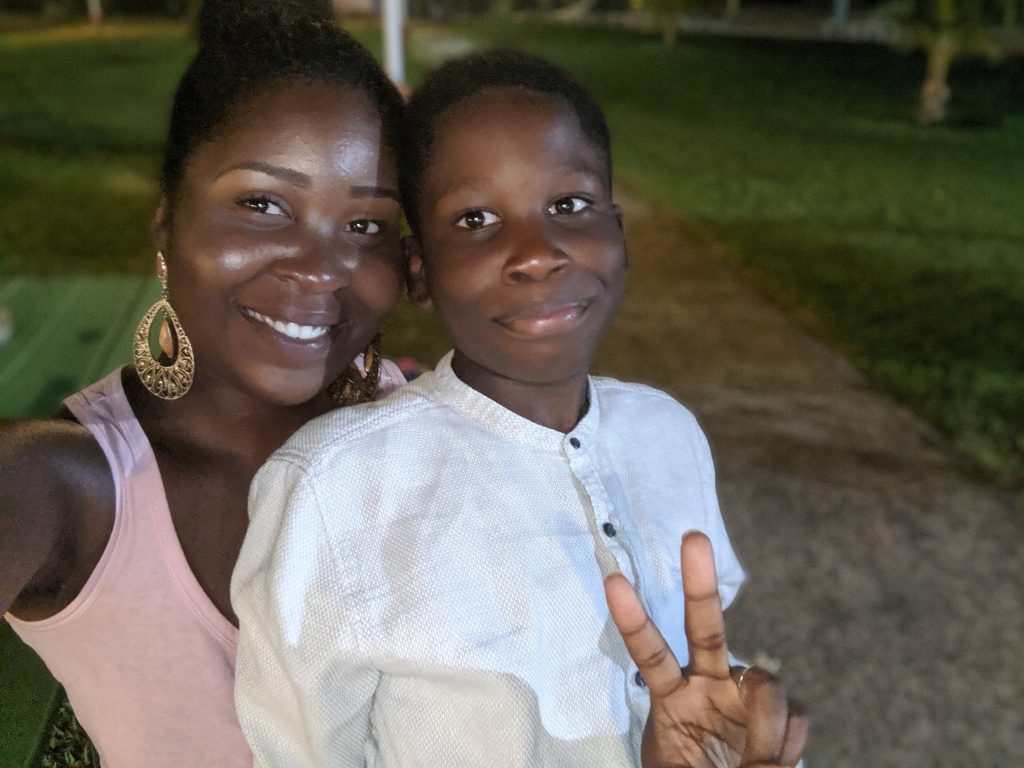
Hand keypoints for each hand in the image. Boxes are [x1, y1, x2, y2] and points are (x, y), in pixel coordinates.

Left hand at [604, 532, 807, 767]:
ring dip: (765, 727)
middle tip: (693, 537)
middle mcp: (709, 679)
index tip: (612, 579)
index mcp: (672, 693)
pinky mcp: (785, 712)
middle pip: (705, 627)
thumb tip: (755, 760)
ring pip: (765, 684)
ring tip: (758, 764)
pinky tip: (773, 764)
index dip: (633, 620)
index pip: (650, 652)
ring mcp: (747, 692)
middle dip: (700, 583)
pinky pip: (795, 718)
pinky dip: (787, 748)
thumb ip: (695, 762)